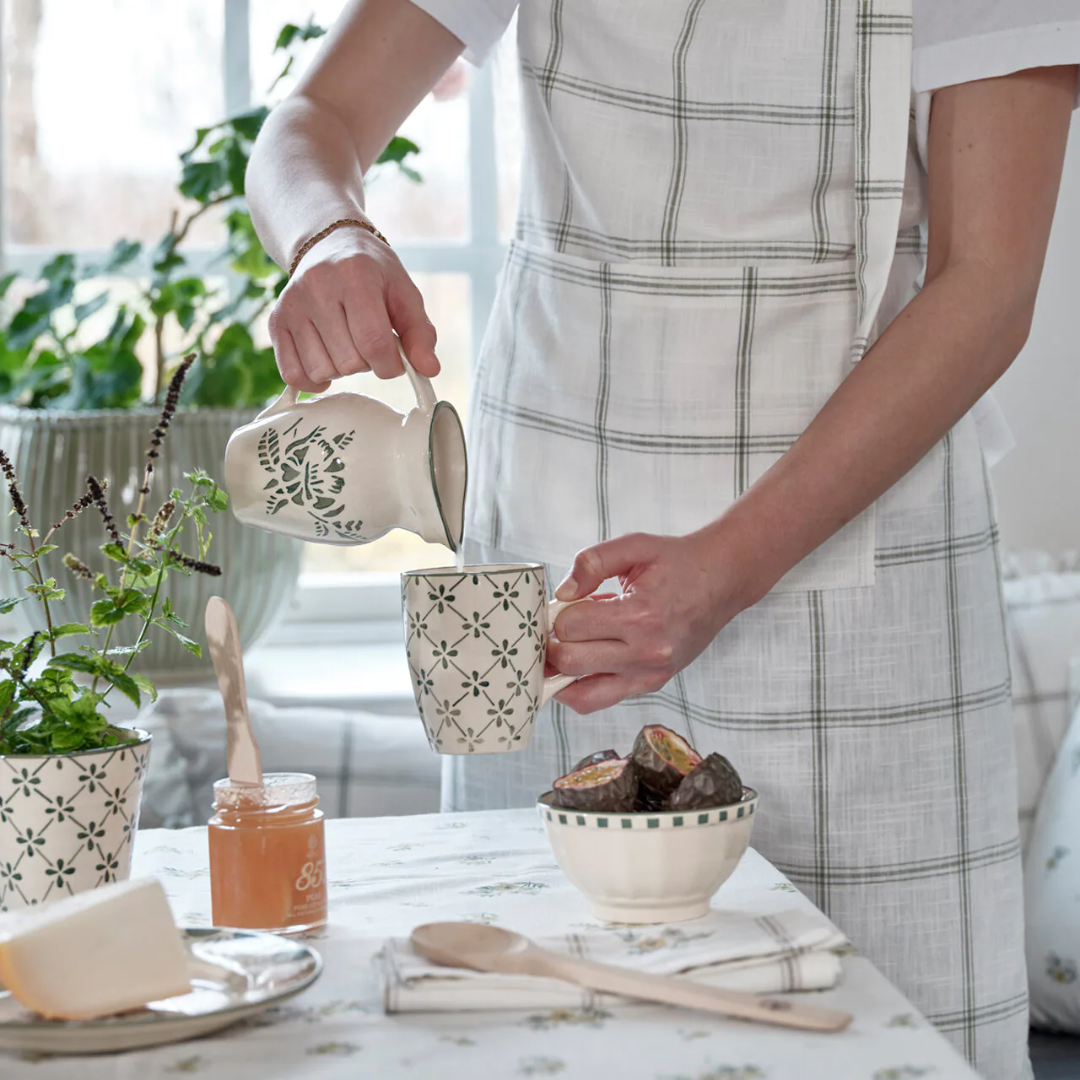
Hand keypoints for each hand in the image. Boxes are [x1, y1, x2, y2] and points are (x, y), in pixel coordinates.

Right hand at [268, 224, 439, 392]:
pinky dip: (313, 380)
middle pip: (349, 362)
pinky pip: (293, 374)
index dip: (390, 365)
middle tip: (368, 341)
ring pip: (322, 371)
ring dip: (342, 370)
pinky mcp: (276, 321)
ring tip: (347, 344)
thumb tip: (429, 371)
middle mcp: (317, 287)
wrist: (328, 245)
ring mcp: (292, 305)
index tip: (394, 360)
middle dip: (367, 363)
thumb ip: (420, 333)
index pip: (374, 343)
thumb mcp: (404, 293)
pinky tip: (326, 361)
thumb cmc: (372, 273)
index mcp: (355, 276)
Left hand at [545, 530, 743, 714]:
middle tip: (560, 626)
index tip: (565, 604)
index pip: (571, 626)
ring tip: (564, 649)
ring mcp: (650, 674)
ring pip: (581, 695)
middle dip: (555, 642)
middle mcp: (646, 652)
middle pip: (571, 662)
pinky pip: (601, 701)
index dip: (559, 613)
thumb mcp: (635, 546)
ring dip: (562, 672)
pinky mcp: (652, 684)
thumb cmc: (678, 562)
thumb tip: (563, 592)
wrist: (723, 581)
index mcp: (640, 615)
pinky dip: (581, 686)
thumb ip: (593, 562)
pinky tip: (583, 662)